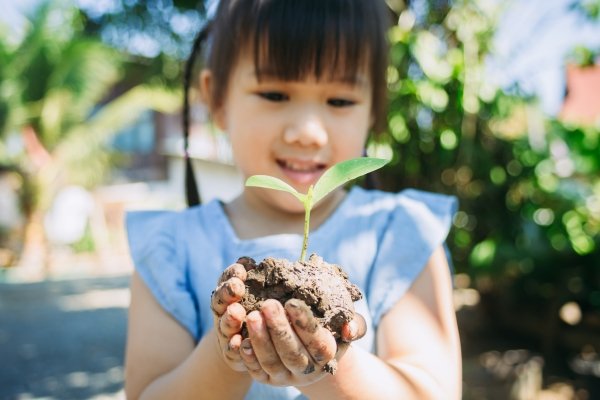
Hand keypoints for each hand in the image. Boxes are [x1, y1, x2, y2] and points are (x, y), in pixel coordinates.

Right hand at [210, 257, 255, 371]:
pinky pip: (232, 350)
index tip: (242, 270)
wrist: (251, 343)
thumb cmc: (260, 309)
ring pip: (224, 325)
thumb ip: (257, 276)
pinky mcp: (232, 353)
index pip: (227, 279)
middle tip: (237, 287)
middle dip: (227, 293)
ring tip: (235, 313)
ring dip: (229, 318)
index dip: (232, 274)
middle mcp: (224, 311)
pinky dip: (234, 346)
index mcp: (231, 293)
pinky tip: (238, 342)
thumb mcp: (260, 290)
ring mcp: (226, 332)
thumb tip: (252, 261)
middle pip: (221, 300)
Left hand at [238, 298, 366, 386]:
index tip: (292, 302)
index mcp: (327, 355)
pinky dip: (248, 356)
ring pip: (272, 362)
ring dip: (261, 340)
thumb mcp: (343, 322)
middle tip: (267, 304)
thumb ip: (354, 323)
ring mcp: (286, 376)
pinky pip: (256, 371)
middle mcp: (307, 370)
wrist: (310, 349)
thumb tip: (349, 328)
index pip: (317, 341)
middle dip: (279, 329)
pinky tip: (240, 339)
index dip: (304, 323)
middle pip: (292, 354)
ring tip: (252, 316)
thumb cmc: (328, 327)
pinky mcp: (267, 379)